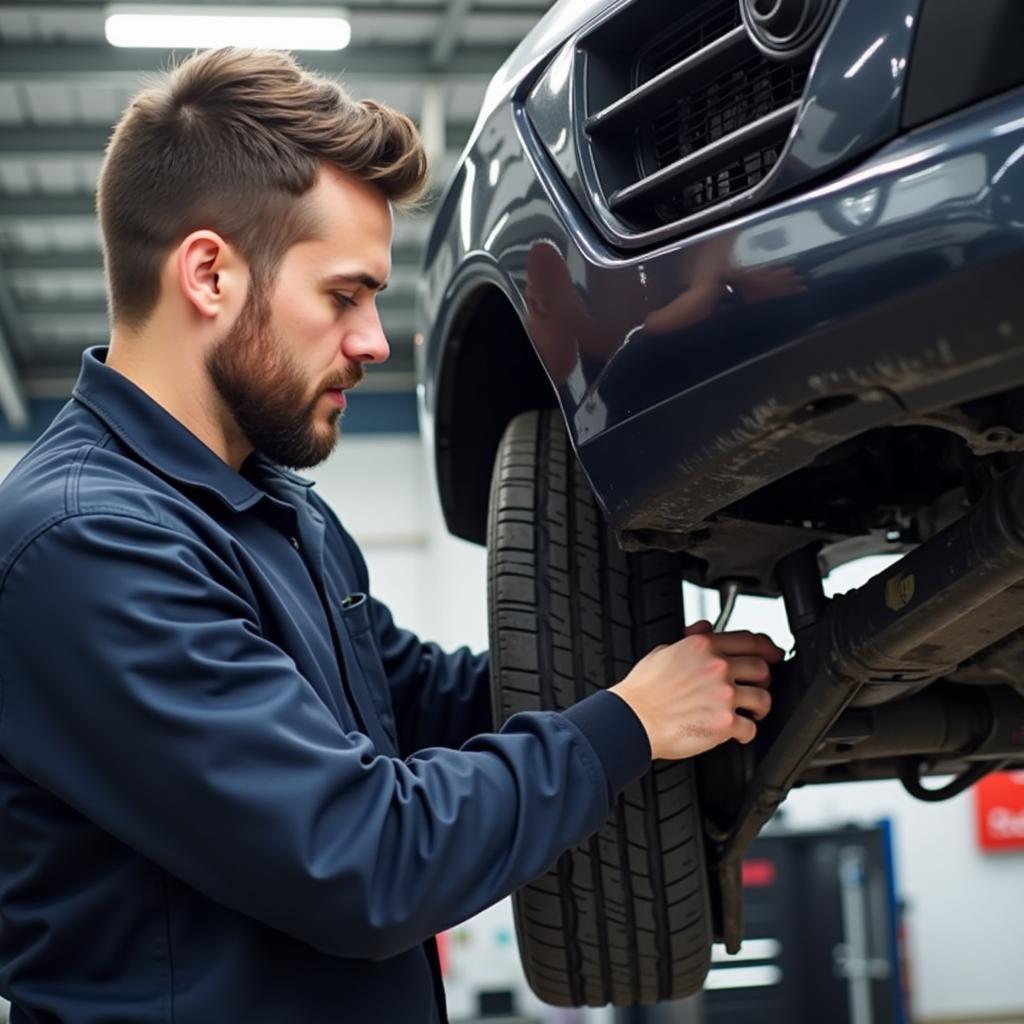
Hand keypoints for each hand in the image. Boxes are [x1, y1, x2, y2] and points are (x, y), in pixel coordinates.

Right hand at [609, 621, 782, 760]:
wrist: (632, 719)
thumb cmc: (643, 690)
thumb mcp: (663, 651)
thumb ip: (691, 640)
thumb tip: (705, 629)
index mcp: (703, 647)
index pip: (748, 640)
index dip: (766, 647)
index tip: (772, 654)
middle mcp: (717, 667)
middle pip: (761, 668)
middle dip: (762, 680)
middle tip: (756, 687)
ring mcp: (723, 695)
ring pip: (763, 698)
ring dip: (760, 707)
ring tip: (752, 712)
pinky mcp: (724, 723)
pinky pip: (750, 728)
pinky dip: (746, 733)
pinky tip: (738, 733)